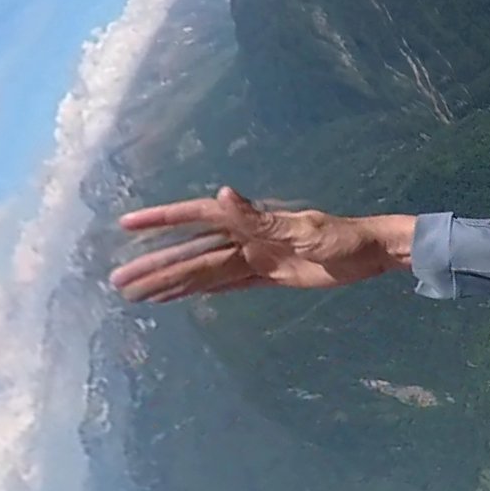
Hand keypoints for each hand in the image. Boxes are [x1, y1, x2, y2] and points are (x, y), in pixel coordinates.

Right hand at [110, 186, 413, 303]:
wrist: (371, 253)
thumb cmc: (343, 236)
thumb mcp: (302, 229)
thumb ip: (258, 218)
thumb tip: (222, 193)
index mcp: (252, 221)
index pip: (198, 218)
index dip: (162, 220)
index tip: (127, 224)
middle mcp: (247, 237)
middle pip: (191, 253)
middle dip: (156, 265)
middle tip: (117, 281)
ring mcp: (255, 257)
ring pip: (203, 272)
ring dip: (171, 282)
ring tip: (136, 294)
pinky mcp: (267, 276)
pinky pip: (225, 284)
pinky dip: (199, 291)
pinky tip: (177, 297)